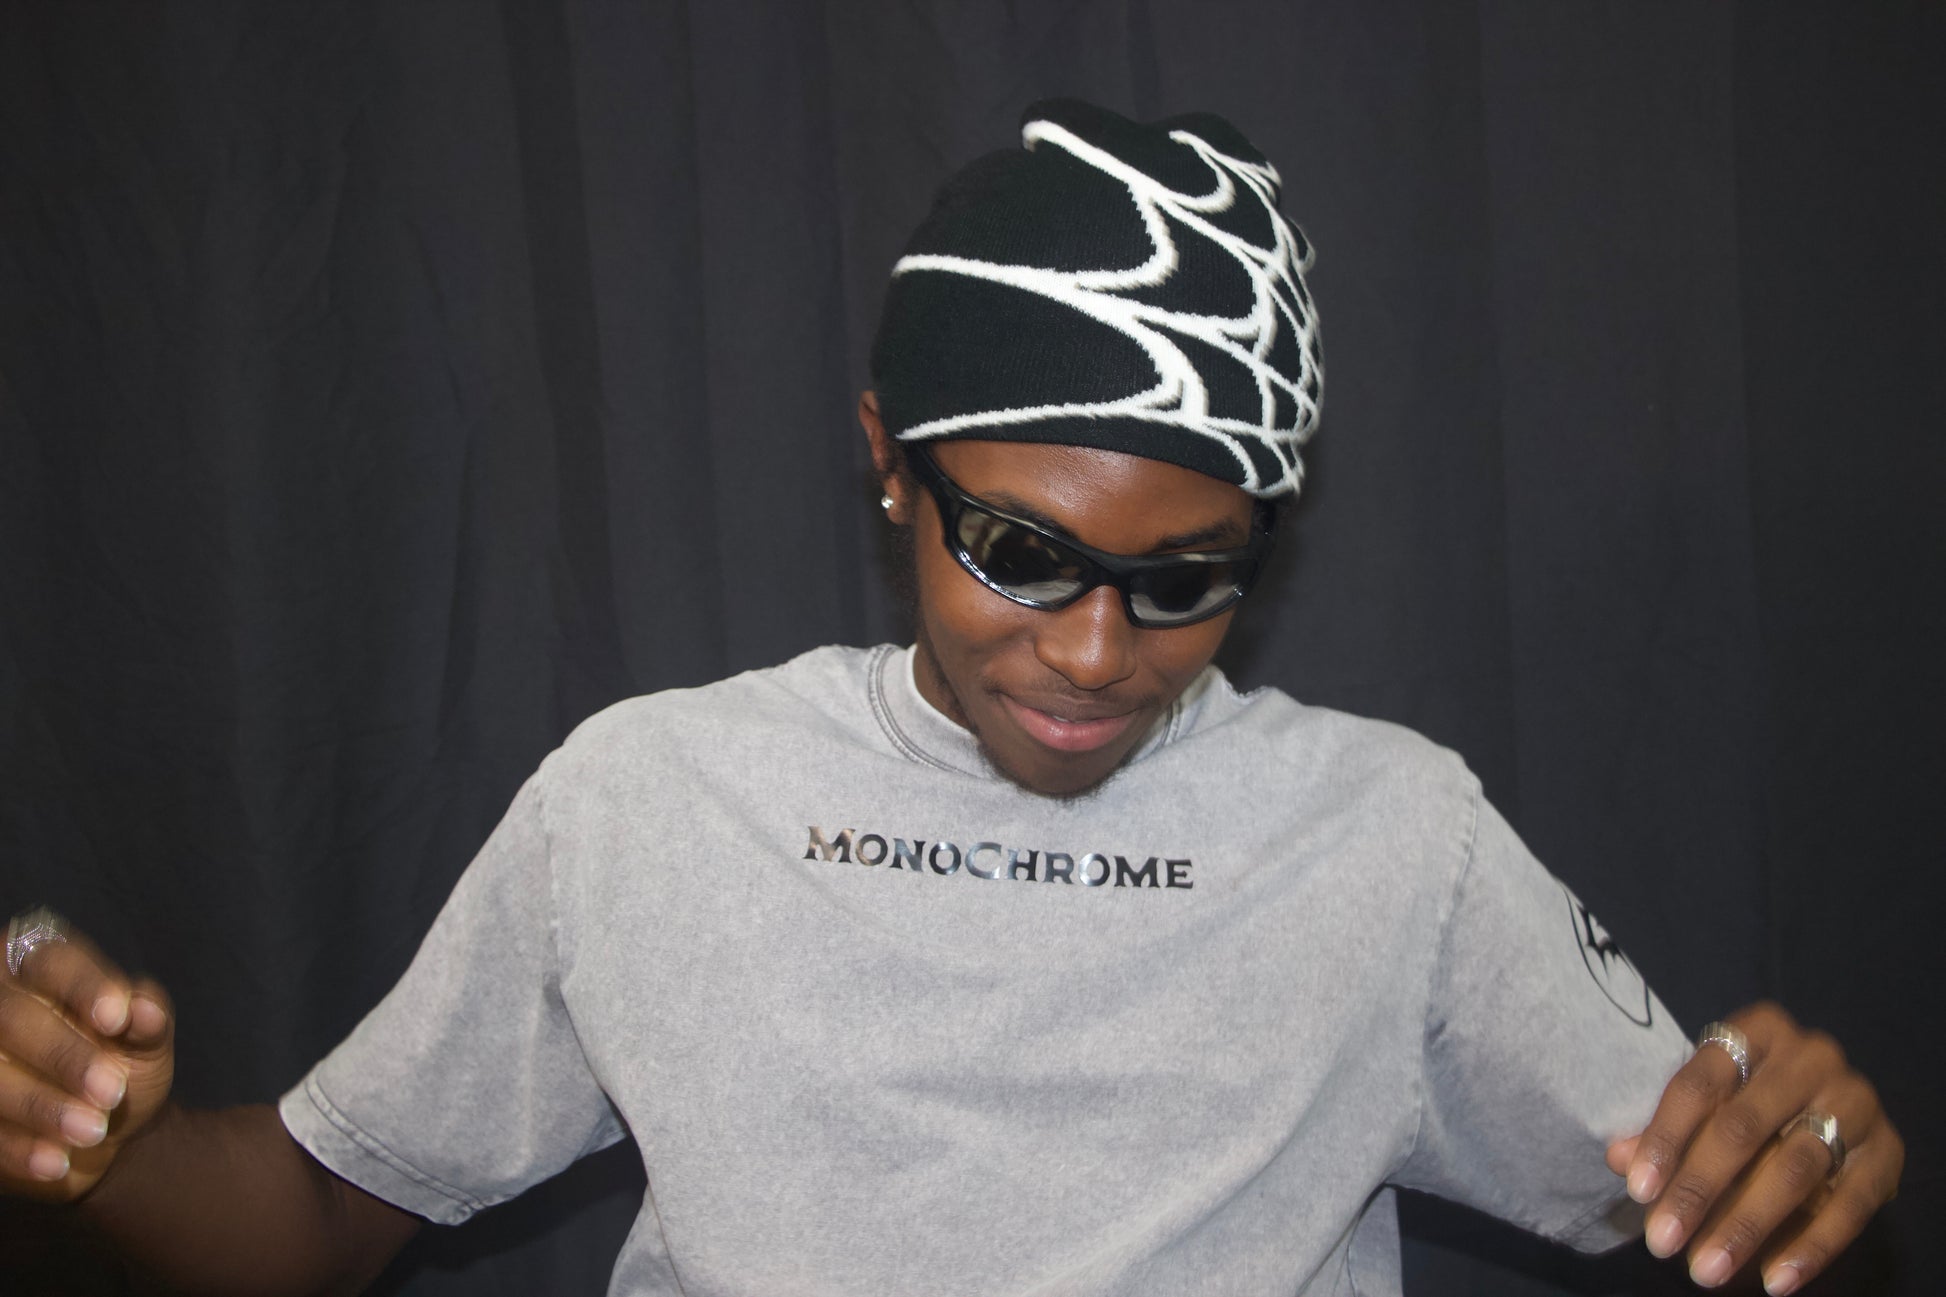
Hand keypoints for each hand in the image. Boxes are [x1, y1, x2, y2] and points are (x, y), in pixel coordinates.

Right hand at [1, 915, 174, 1201]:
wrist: (104, 1132)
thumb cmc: (122, 1066)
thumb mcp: (147, 1043)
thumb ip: (150, 1022)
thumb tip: (144, 1010)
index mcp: (40, 968)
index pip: (54, 961)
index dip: (84, 986)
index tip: (116, 1018)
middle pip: (14, 1017)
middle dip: (63, 1056)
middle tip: (111, 1092)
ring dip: (41, 1105)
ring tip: (93, 1131)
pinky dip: (18, 1147)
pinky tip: (56, 1162)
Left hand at [1604, 1002, 1901, 1294]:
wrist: (1828, 1105)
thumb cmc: (1747, 1098)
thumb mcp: (1705, 1104)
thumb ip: (1663, 1130)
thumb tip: (1619, 1157)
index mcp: (1758, 1030)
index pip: (1700, 1083)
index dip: (1665, 1137)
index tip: (1636, 1189)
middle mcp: (1812, 1058)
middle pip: (1743, 1127)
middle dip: (1698, 1189)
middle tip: (1662, 1241)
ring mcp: (1856, 1102)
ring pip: (1796, 1169)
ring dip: (1747, 1225)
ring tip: (1706, 1269)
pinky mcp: (1888, 1152)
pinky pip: (1850, 1206)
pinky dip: (1811, 1248)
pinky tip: (1774, 1280)